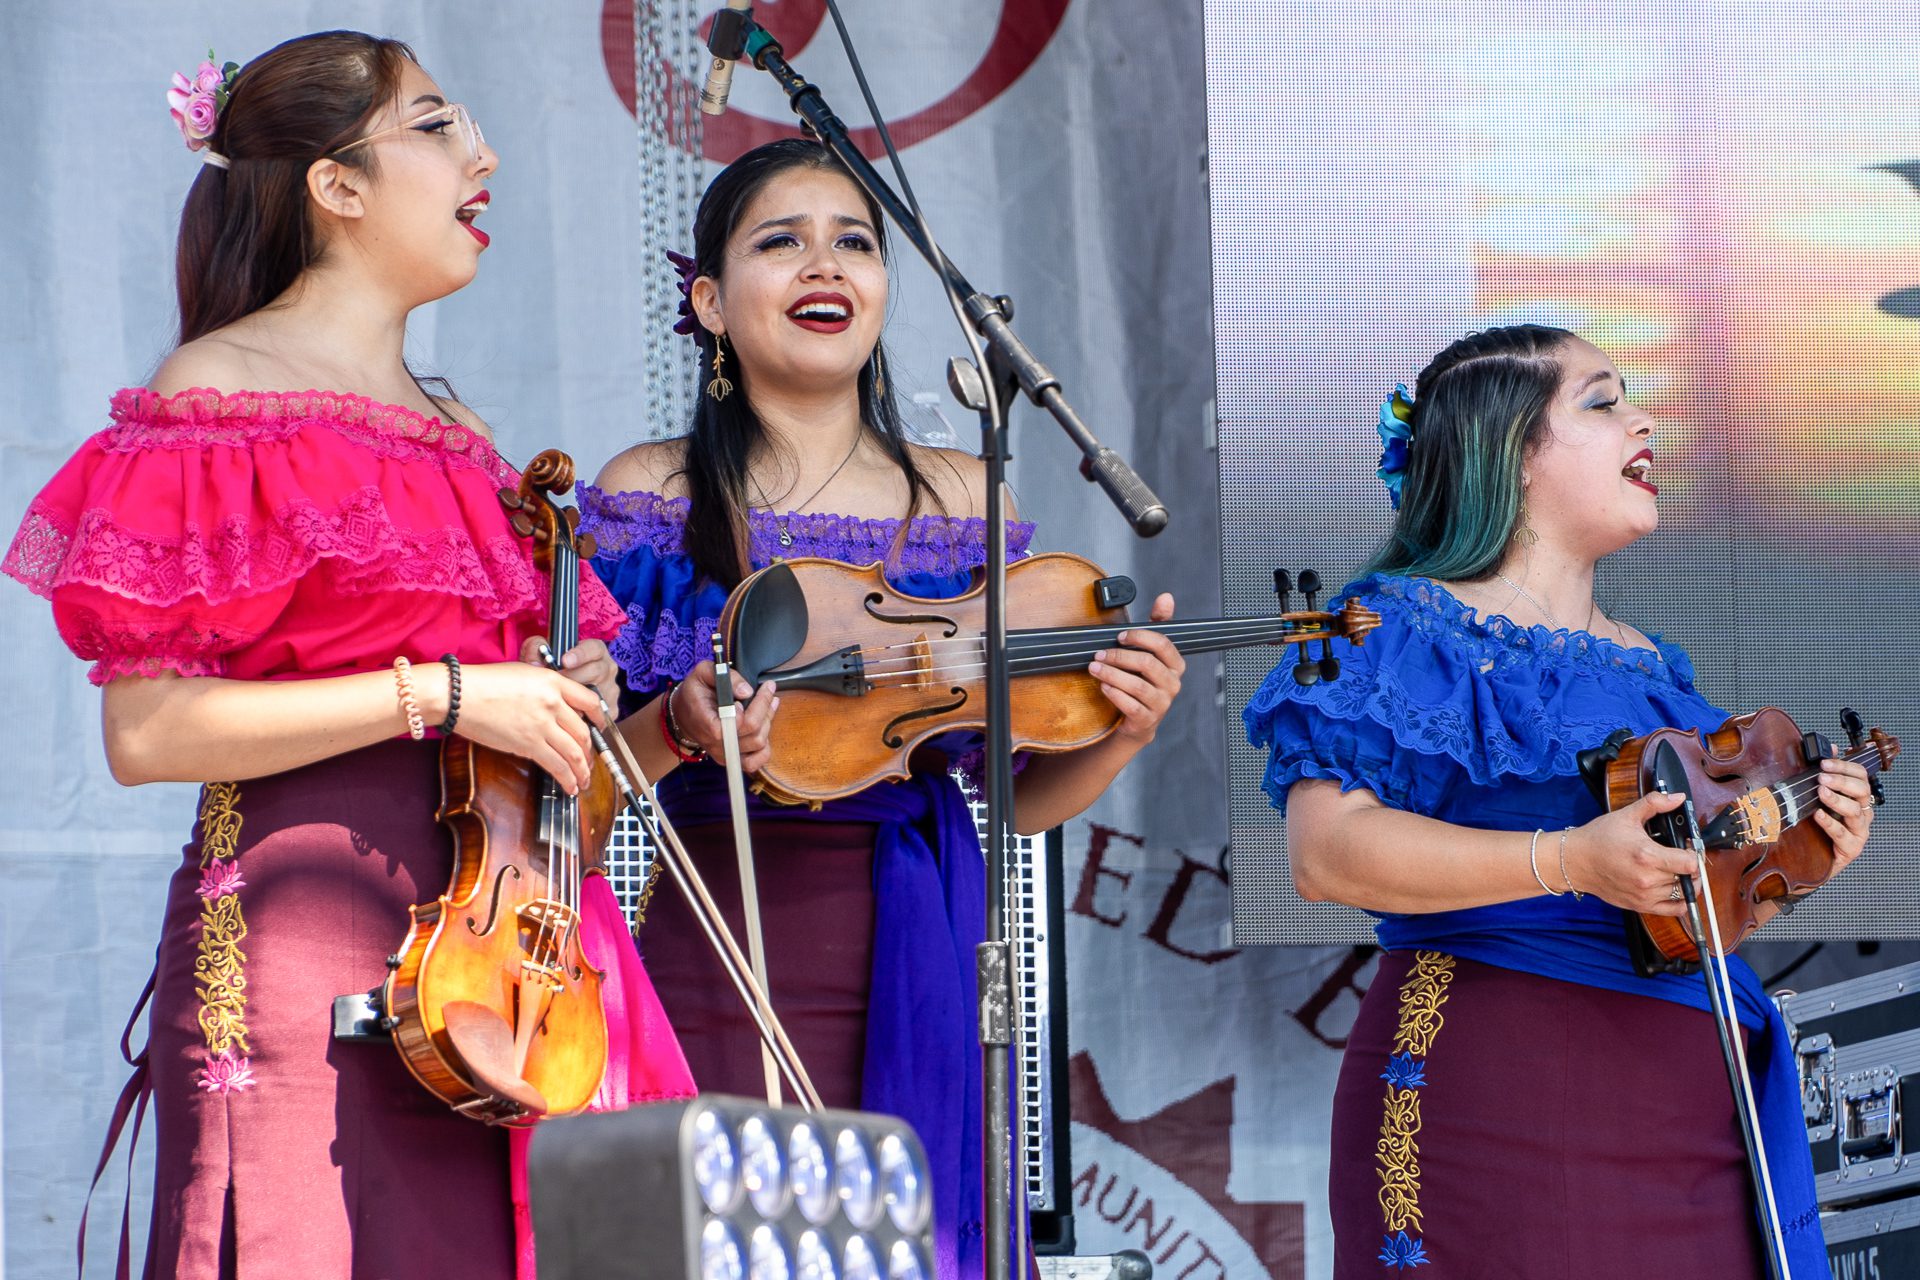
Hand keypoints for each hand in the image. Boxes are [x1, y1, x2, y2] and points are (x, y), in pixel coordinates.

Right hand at [453, 661, 604, 794]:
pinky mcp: (529, 744)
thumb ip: (545, 687)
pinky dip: (567, 778)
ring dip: (583, 770)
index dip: (600, 717)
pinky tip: (570, 786)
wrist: (459, 694)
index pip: (589, 700)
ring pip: (575, 752)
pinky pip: (557, 765)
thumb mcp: (523, 673)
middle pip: (584, 731)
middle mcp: (553, 702)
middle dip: (590, 751)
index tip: (601, 726)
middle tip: (590, 761)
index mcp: (553, 681)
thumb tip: (558, 705)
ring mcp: (542, 724)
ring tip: (584, 780)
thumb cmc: (484, 682)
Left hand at [521, 636, 619, 715]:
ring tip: (562, 703)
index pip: (594, 648)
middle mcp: (606, 668)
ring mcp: (610, 689)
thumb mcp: (542, 652)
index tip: (564, 661)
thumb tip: (535, 663)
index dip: (580, 654)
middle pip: (597, 671)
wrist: (563, 687)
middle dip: (575, 678)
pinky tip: (573, 718)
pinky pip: (604, 714)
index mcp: (595, 651)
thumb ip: (536, 649)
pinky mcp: (612, 708)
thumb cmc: (552, 668)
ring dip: (580, 700)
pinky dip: (589, 717)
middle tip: (558, 684)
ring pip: (600, 694)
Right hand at [673, 660, 778, 772]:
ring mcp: (724, 753)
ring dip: (768, 721)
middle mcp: (715, 742)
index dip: (746, 708)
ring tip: (769, 703)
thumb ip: (727, 677)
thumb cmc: (695, 692)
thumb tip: (747, 691)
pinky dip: (765, 747)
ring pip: (759, 743)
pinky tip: (764, 726)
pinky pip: (756, 762)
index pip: (734, 722)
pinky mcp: (732, 759)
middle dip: (764, 706)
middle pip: (752, 730)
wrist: (684, 714)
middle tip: (767, 689)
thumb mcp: (704, 672)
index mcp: (706, 721)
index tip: (748, 693)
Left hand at [1088, 593, 1184, 744]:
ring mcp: (1161, 704)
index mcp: (1176, 665)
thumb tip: (1166, 597)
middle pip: (1147, 664)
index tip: (1119, 636)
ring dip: (1111, 674)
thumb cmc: (1142, 679)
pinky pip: (1131, 705)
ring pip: (1137, 685)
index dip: (1140, 637)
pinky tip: (1103, 686)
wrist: (1138, 720)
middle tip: (1099, 653)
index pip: (1163, 644)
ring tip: (1095, 667)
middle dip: (1119, 656)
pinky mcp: (1147, 720)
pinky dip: (1114, 694)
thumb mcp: (1150, 652)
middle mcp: (1173, 684)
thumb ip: (1157, 625)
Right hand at [1560, 790, 1700, 915]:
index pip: (1690, 863)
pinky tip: (1675, 889)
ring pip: (1683, 893)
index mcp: (1647, 855)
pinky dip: (1681, 901)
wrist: (1575, 861)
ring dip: (1685, 881)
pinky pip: (1674, 910)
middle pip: (1690, 878)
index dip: (1694, 853)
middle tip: (1683, 857)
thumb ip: (1654, 804)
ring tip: (1676, 870)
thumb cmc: (1598, 838)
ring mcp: (1644, 895)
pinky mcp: (1640, 905)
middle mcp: (1648, 878)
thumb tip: (1676, 798)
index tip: (1689, 847)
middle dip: (1691, 866)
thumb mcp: (1626, 816)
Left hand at [1816, 756, 1876, 874]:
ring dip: (1837, 799)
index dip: (1844, 766)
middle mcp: (1862, 813)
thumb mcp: (1819, 798)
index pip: (1860, 776)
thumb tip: (1830, 748)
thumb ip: (1826, 774)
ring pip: (1855, 811)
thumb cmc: (1819, 826)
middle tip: (1822, 776)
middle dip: (1842, 781)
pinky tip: (1818, 815)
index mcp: (1857, 798)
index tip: (1825, 762)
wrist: (1813, 859)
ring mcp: (1858, 831)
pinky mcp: (1851, 848)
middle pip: (1861, 791)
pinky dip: (1830, 823)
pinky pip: (1843, 834)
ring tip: (1821, 792)